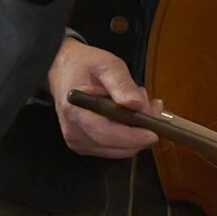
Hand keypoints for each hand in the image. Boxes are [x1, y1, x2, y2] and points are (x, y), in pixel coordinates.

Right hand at [48, 38, 159, 159]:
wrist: (61, 69)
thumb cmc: (84, 65)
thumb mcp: (106, 65)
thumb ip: (121, 84)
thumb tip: (136, 105)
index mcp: (76, 112)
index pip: (107, 134)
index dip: (133, 137)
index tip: (154, 133)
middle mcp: (75, 133)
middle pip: (116, 147)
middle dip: (140, 133)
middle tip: (153, 107)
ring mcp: (78, 142)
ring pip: (118, 151)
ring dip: (136, 135)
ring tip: (141, 107)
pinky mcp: (84, 145)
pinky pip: (113, 149)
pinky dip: (127, 137)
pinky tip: (131, 117)